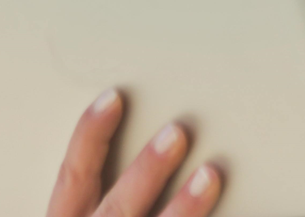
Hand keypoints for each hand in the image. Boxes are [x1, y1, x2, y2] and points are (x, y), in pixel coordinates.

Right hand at [47, 89, 221, 216]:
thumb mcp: (89, 214)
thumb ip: (107, 190)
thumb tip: (161, 137)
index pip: (74, 177)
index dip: (90, 137)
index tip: (114, 98)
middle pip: (117, 206)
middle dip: (146, 171)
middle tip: (177, 133)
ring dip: (182, 207)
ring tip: (211, 174)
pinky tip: (230, 214)